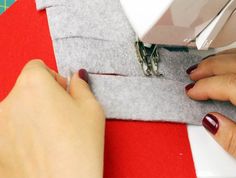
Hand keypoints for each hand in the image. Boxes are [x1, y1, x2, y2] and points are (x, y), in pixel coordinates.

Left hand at [0, 60, 104, 177]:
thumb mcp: (91, 109)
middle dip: (44, 97)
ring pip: (18, 110)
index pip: (37, 66)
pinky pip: (11, 130)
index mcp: (34, 85)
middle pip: (27, 88)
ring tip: (52, 135)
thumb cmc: (79, 150)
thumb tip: (77, 77)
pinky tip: (39, 147)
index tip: (62, 92)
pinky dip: (23, 134)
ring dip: (32, 115)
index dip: (53, 78)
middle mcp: (10, 101)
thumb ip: (81, 86)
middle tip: (62, 117)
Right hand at [185, 50, 235, 157]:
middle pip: (232, 64)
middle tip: (191, 74)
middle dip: (207, 68)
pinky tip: (227, 61)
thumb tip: (210, 121)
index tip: (191, 92)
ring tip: (205, 64)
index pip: (227, 84)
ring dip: (220, 59)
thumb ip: (232, 138)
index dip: (204, 87)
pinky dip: (232, 58)